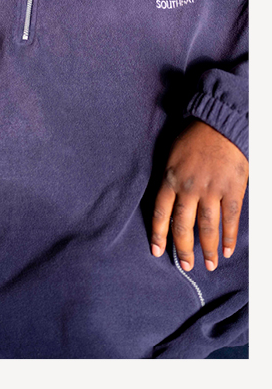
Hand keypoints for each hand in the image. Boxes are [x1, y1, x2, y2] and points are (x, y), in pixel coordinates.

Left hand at [151, 119, 247, 270]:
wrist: (220, 122)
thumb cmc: (193, 136)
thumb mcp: (171, 156)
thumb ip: (169, 180)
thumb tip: (168, 204)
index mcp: (170, 180)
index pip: (161, 214)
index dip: (158, 235)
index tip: (157, 251)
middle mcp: (188, 189)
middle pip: (183, 226)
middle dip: (183, 249)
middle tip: (185, 266)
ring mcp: (211, 191)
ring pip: (207, 228)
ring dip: (208, 249)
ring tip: (209, 265)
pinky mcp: (232, 190)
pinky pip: (230, 219)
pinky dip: (229, 237)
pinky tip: (228, 250)